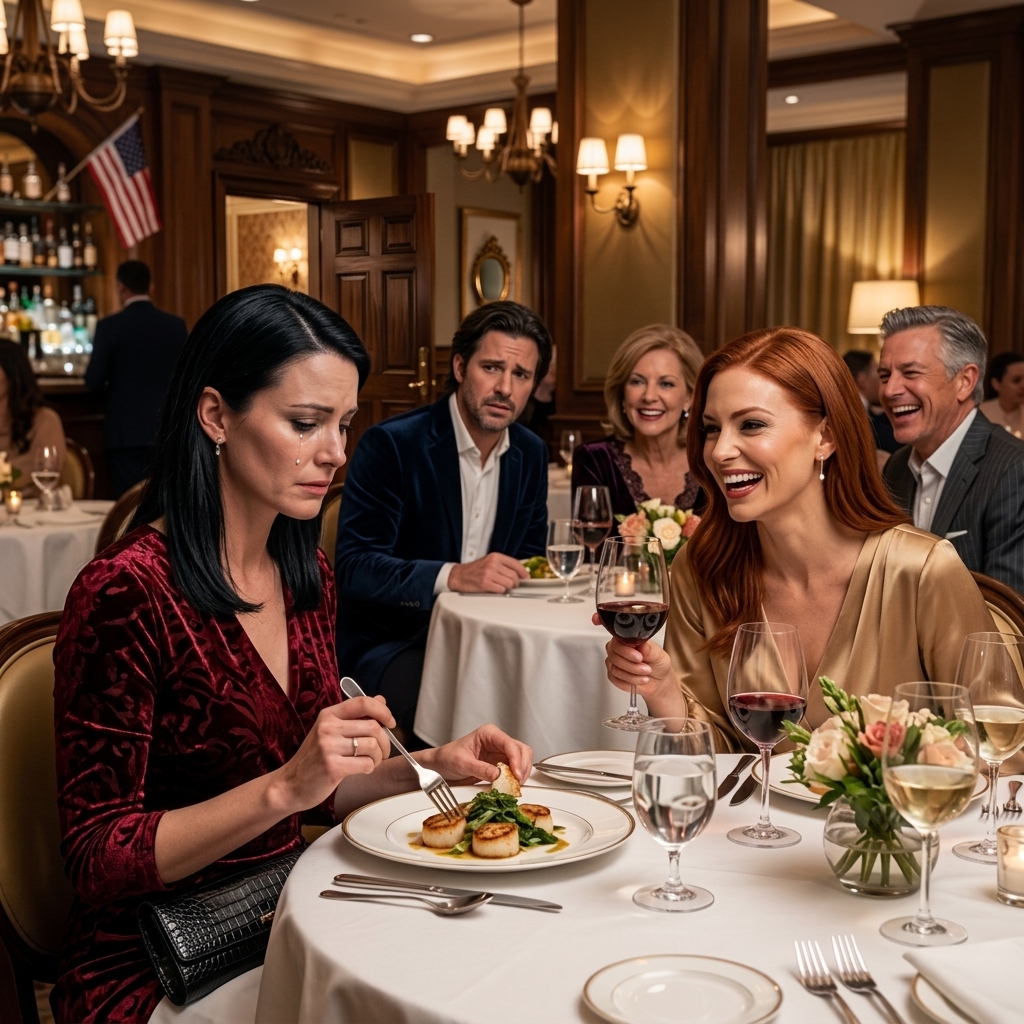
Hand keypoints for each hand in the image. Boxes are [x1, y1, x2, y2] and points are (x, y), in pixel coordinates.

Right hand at [272, 696, 393, 813]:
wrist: (290, 784)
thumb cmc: (314, 758)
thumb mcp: (331, 731)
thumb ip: (356, 716)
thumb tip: (380, 700)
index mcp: (329, 715)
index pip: (363, 702)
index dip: (383, 711)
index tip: (390, 722)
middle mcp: (328, 728)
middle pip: (373, 727)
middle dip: (385, 741)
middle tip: (382, 751)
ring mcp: (329, 747)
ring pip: (372, 746)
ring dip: (378, 757)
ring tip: (371, 761)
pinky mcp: (332, 767)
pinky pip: (366, 764)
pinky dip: (370, 768)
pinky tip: (362, 770)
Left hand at [418, 724, 532, 786]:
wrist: (439, 766)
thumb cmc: (447, 758)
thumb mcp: (462, 763)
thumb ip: (480, 769)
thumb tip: (498, 775)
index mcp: (489, 733)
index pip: (509, 744)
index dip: (516, 759)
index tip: (516, 774)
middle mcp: (497, 741)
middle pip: (521, 750)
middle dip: (522, 767)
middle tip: (517, 783)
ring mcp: (500, 753)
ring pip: (522, 760)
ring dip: (521, 773)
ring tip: (514, 786)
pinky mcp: (500, 765)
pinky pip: (515, 770)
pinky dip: (516, 779)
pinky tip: (510, 786)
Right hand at [448, 553, 528, 592]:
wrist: (458, 576)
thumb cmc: (475, 570)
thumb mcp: (489, 562)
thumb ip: (503, 565)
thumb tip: (521, 573)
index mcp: (495, 557)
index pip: (515, 564)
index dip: (523, 572)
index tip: (526, 577)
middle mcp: (493, 563)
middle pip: (514, 576)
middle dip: (514, 583)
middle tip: (510, 585)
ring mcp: (489, 573)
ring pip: (509, 584)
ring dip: (507, 588)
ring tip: (499, 587)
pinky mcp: (485, 584)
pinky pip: (501, 590)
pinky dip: (500, 592)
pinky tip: (494, 589)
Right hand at [593, 613, 684, 717]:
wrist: (660, 682)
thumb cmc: (658, 663)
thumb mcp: (659, 654)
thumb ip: (651, 650)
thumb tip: (642, 646)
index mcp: (628, 636)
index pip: (612, 626)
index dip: (600, 620)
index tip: (596, 620)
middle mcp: (619, 646)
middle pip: (614, 648)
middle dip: (628, 657)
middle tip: (641, 660)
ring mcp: (614, 660)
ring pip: (614, 665)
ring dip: (632, 671)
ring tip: (645, 672)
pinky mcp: (613, 674)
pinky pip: (615, 677)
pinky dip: (629, 680)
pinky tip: (640, 679)